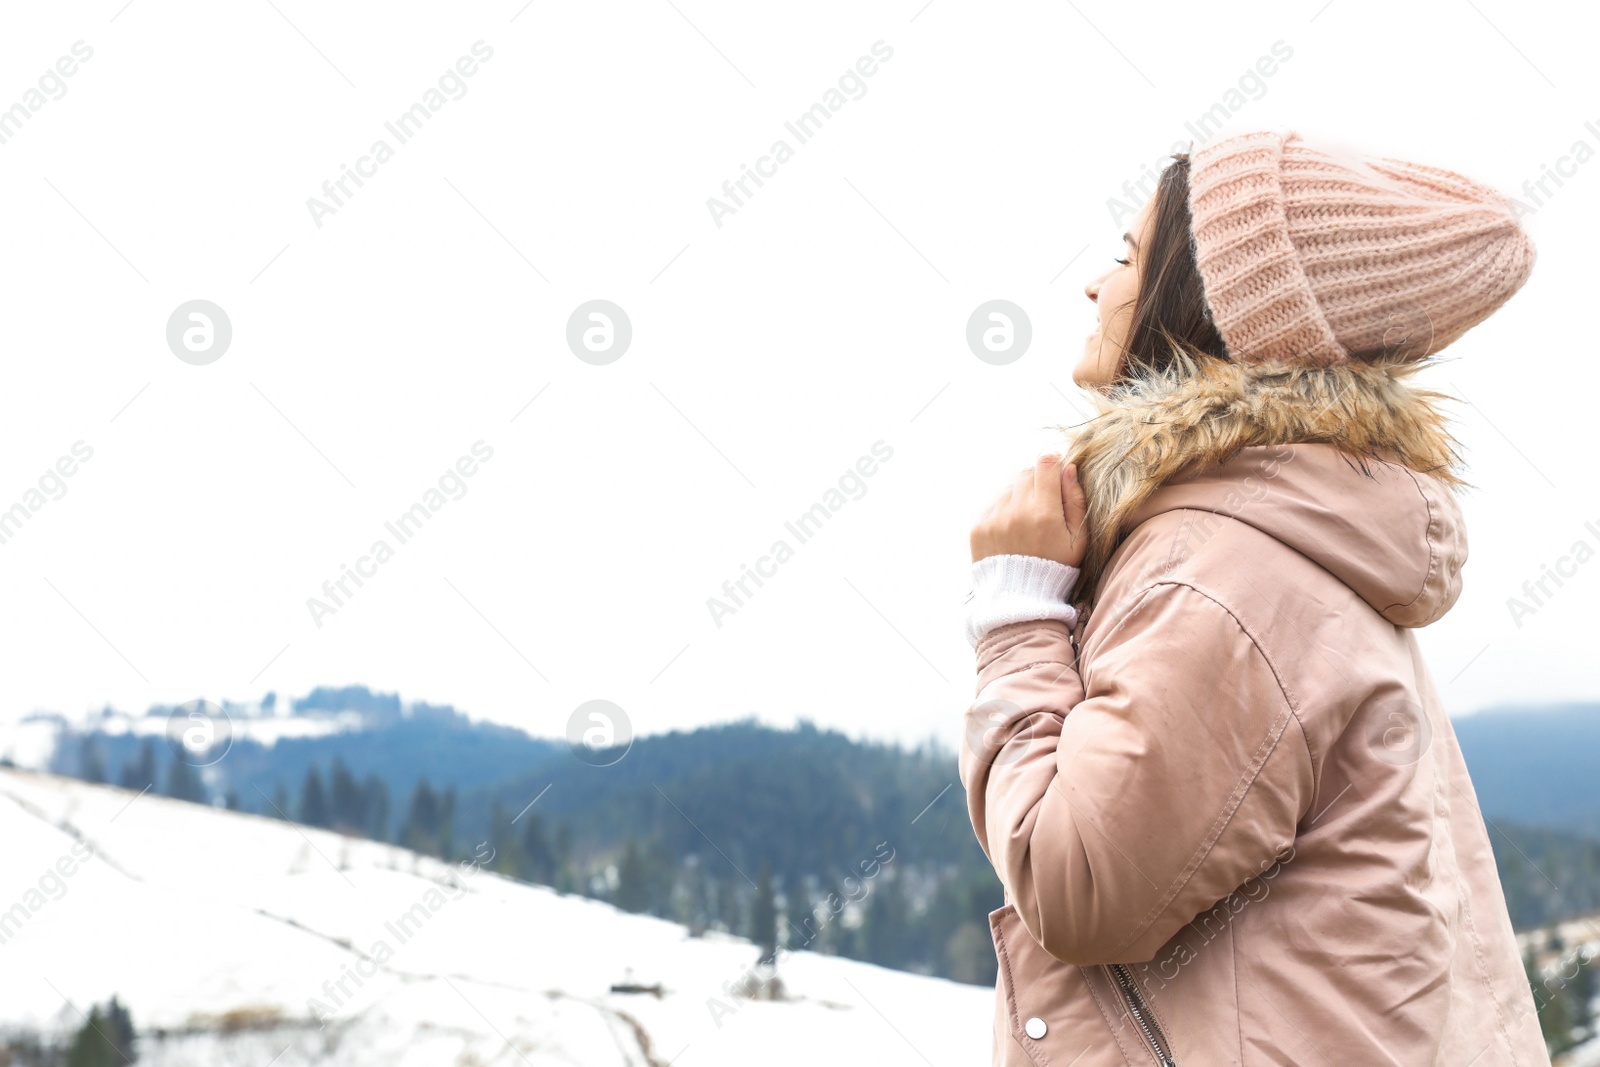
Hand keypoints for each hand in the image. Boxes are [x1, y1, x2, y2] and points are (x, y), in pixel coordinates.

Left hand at [970, 454, 1087, 566]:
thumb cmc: (1056, 567)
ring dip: (1019, 497)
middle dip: (1037, 481)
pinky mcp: (978, 526)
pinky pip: (993, 504)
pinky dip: (1004, 511)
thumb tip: (1068, 469)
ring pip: (1009, 488)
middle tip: (1044, 504)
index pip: (1046, 464)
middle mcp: (1016, 512)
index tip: (1056, 475)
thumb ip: (1076, 502)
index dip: (1053, 465)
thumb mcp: (1079, 540)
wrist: (1020, 598)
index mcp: (1044, 513)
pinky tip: (1013, 532)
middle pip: (1026, 473)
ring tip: (1028, 523)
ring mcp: (994, 518)